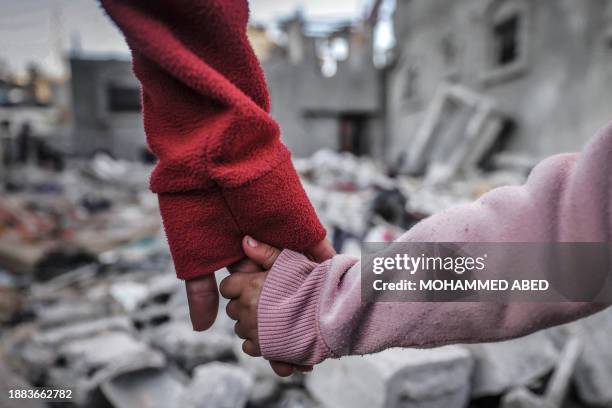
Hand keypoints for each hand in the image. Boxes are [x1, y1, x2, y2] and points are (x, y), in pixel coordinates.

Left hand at [185, 237, 334, 375]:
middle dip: (245, 306)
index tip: (252, 286)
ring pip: (240, 328)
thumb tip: (245, 240)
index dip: (238, 286)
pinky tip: (273, 334)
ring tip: (273, 318)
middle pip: (233, 309)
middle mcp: (248, 309)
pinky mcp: (263, 348)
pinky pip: (248, 346)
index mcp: (250, 286)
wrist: (330, 313)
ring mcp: (254, 330)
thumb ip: (266, 252)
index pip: (227, 287)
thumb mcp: (291, 262)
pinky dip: (258, 342)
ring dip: (251, 324)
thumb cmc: (313, 284)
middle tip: (266, 302)